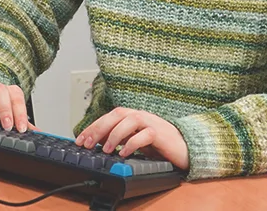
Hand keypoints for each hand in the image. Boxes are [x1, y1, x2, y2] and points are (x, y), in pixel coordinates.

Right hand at [0, 80, 38, 132]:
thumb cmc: (4, 112)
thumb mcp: (15, 117)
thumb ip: (25, 124)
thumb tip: (40, 133)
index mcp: (11, 91)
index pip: (17, 98)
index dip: (20, 113)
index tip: (21, 128)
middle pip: (1, 90)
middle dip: (4, 109)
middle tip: (7, 126)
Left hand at [74, 107, 188, 169]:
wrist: (185, 148)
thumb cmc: (160, 144)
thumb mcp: (136, 141)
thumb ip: (121, 138)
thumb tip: (98, 143)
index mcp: (133, 116)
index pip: (109, 116)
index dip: (93, 126)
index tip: (80, 139)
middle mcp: (141, 116)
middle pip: (117, 114)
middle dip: (99, 128)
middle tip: (88, 143)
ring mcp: (152, 123)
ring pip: (130, 120)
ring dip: (115, 134)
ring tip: (106, 149)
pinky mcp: (161, 134)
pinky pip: (145, 134)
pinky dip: (133, 143)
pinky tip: (125, 152)